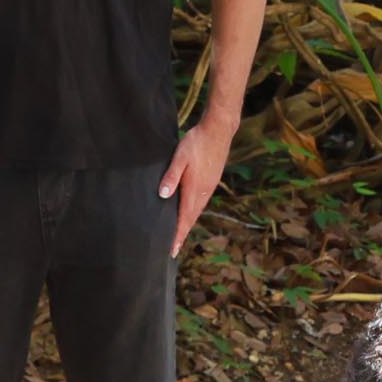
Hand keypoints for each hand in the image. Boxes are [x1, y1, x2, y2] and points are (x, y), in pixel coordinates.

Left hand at [161, 116, 233, 254]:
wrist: (219, 131)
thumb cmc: (197, 142)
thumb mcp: (179, 156)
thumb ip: (171, 176)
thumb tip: (162, 195)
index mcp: (195, 189)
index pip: (184, 218)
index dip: (178, 235)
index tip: (172, 251)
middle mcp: (204, 192)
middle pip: (191, 219)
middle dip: (182, 234)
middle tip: (173, 250)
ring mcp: (209, 188)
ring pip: (196, 211)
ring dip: (187, 224)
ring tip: (179, 235)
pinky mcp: (211, 182)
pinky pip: (200, 203)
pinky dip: (193, 213)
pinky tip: (188, 212)